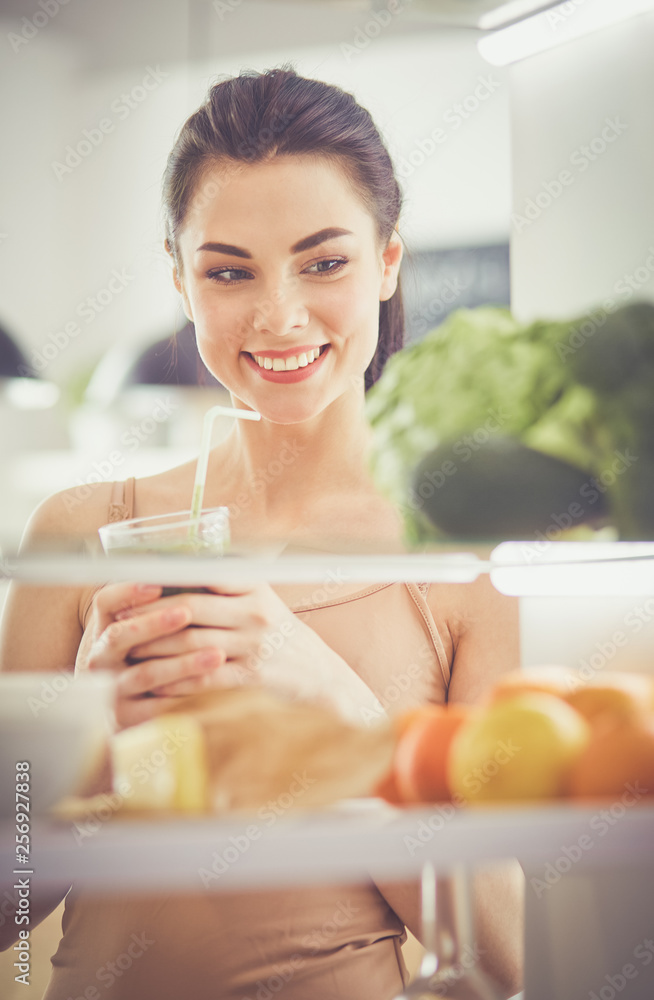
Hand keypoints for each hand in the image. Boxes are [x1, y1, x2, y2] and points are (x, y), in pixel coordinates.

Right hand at [81, 582, 225, 727]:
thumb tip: (194, 570)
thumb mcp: (146, 629)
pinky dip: (185, 697)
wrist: (133, 708)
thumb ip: (163, 603)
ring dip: (182, 663)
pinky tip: (212, 688)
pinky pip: (158, 708)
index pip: (105, 602)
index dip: (127, 591)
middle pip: (119, 636)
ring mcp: (112, 690)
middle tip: (187, 611)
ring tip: (216, 654)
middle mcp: (100, 659)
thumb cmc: (148, 657)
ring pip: (145, 673)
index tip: (156, 584)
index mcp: (104, 629)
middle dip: (154, 622)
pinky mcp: (128, 719)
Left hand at [118, 579, 385, 724]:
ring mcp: (254, 648)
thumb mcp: (262, 600)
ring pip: (191, 644)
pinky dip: (175, 680)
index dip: (165, 578)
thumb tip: (177, 566)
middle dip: (150, 615)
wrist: (320, 677)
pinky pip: (203, 678)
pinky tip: (154, 682)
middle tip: (121, 620)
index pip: (203, 574)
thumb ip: (227, 584)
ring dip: (155, 648)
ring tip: (130, 650)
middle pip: (189, 609)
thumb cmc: (280, 636)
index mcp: (255, 588)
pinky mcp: (251, 679)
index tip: (136, 583)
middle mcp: (255, 614)